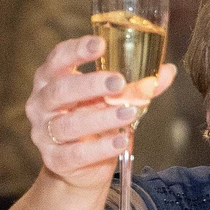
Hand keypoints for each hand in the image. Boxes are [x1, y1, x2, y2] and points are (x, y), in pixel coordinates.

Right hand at [27, 35, 176, 192]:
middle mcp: (41, 103)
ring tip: (129, 113)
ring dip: (101, 118)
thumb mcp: (112, 99)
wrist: (79, 166)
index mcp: (51, 79)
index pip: (58, 58)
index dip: (77, 50)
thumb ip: (137, 85)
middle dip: (90, 84)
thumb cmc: (92, 119)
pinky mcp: (54, 160)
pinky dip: (100, 148)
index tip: (100, 44)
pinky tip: (121, 141)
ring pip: (69, 124)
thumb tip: (168, 71)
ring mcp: (44, 133)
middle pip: (60, 90)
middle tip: (119, 82)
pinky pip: (76, 153)